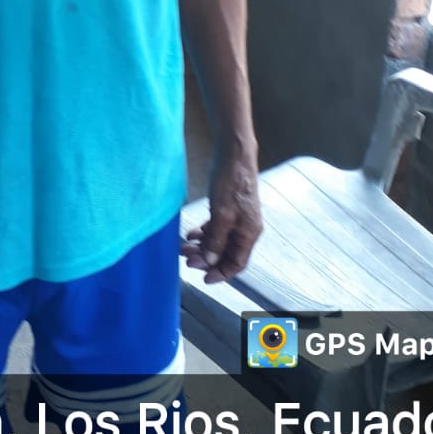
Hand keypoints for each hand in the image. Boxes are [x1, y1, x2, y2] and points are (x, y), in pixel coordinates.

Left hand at [181, 144, 262, 284]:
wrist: (234, 154)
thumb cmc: (231, 182)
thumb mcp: (221, 214)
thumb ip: (216, 240)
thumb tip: (209, 262)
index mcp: (249, 233)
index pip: (237, 264)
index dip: (221, 274)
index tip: (203, 279)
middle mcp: (245, 229)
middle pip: (226, 254)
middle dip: (206, 259)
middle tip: (186, 258)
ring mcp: (237, 218)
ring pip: (219, 242)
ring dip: (202, 246)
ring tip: (184, 245)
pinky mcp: (228, 208)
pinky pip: (216, 229)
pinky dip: (204, 233)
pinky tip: (191, 233)